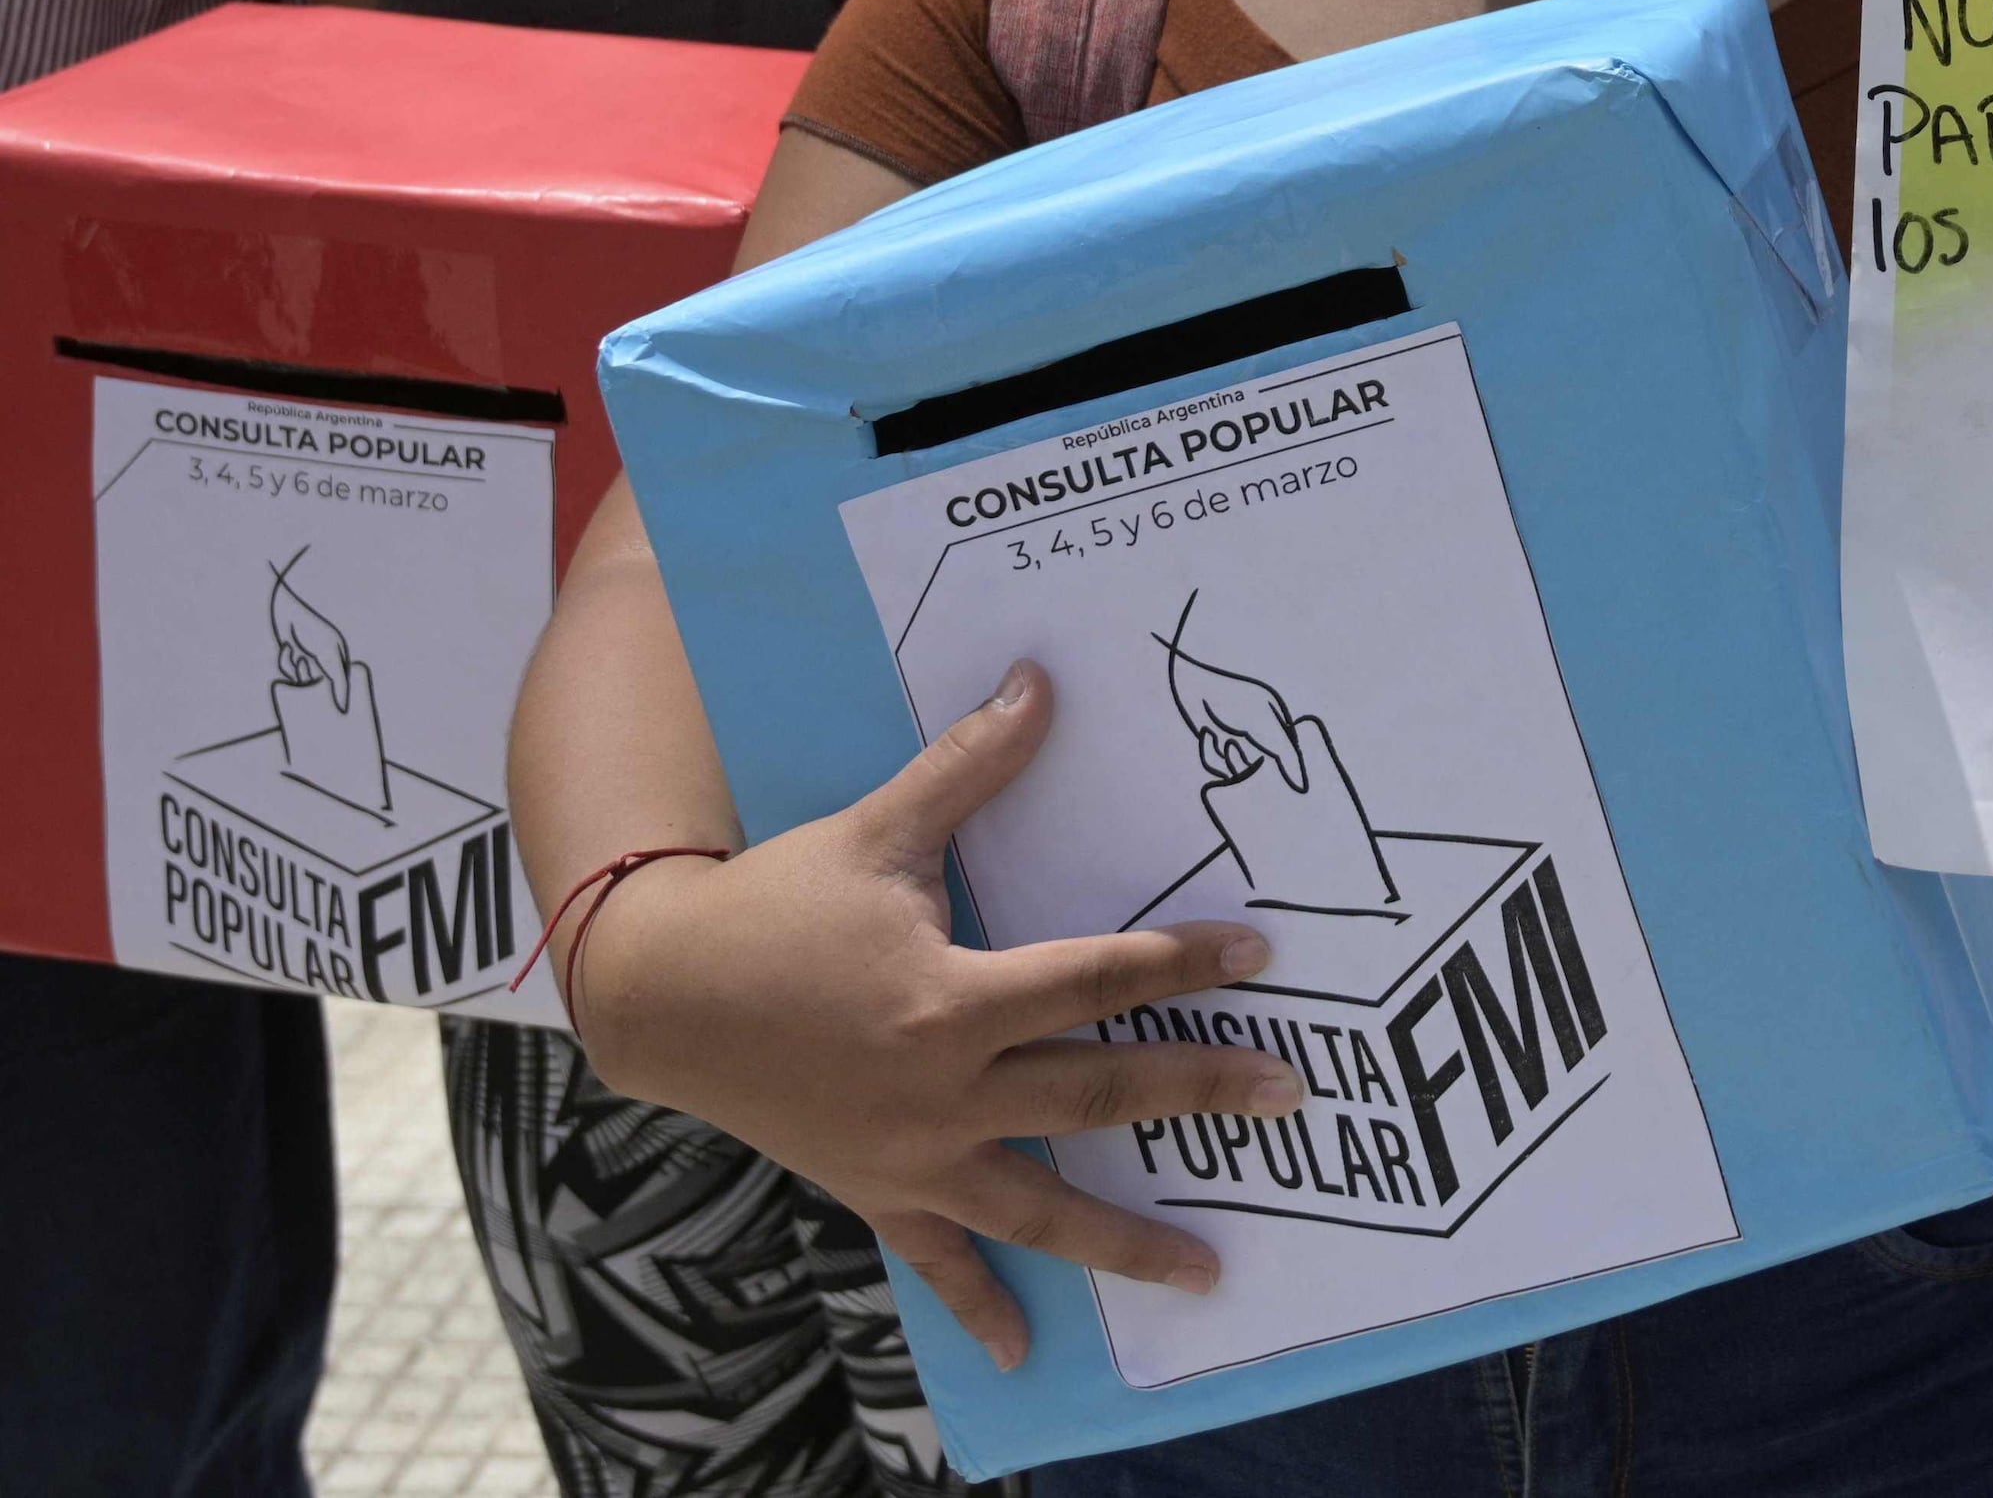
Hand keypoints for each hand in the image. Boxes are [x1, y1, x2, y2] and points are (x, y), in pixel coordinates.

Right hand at [569, 662, 1308, 1368]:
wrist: (660, 995)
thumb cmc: (776, 906)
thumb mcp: (876, 831)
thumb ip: (969, 768)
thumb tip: (1039, 680)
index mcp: (950, 1001)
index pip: (1097, 979)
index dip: (1181, 965)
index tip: (1260, 956)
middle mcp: (941, 1090)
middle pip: (1099, 1095)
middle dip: (1201, 1094)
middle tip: (1292, 1094)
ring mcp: (911, 1155)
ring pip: (1041, 1207)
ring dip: (1127, 1241)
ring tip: (1210, 1272)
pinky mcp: (875, 1190)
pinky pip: (939, 1261)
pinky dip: (981, 1306)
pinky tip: (1024, 1351)